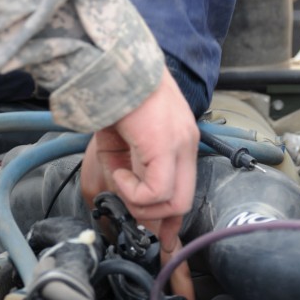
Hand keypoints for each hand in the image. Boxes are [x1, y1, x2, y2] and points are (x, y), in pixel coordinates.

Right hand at [81, 67, 198, 253]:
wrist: (113, 60)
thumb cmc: (114, 90)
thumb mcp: (121, 140)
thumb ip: (127, 172)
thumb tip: (129, 206)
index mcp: (178, 139)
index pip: (184, 190)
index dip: (170, 220)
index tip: (161, 239)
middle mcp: (186, 143)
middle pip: (183, 203)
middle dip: (154, 218)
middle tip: (128, 208)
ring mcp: (179, 144)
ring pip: (173, 202)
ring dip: (139, 202)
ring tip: (119, 178)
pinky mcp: (165, 145)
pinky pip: (157, 191)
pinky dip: (133, 191)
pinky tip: (119, 172)